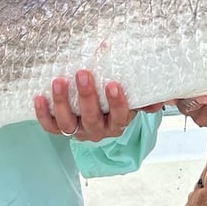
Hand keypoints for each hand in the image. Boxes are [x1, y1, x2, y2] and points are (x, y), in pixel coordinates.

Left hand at [34, 70, 160, 142]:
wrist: (102, 119)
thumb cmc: (119, 104)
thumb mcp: (136, 101)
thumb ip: (149, 98)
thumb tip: (168, 97)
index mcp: (118, 124)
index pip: (119, 116)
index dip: (117, 103)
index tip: (114, 85)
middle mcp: (98, 131)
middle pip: (92, 118)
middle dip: (87, 96)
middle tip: (83, 73)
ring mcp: (78, 131)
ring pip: (68, 123)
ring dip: (62, 103)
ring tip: (59, 81)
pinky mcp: (61, 130)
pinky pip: (50, 126)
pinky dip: (42, 114)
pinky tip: (38, 97)